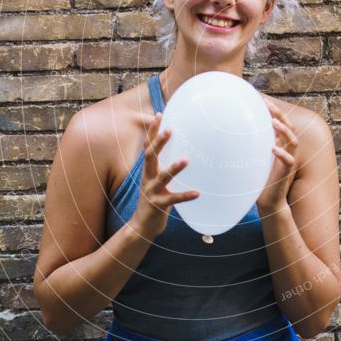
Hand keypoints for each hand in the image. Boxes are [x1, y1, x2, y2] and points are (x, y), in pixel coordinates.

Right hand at [132, 112, 199, 238]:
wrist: (142, 225)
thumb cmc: (154, 199)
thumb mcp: (156, 180)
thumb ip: (163, 166)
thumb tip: (182, 150)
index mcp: (147, 170)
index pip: (148, 146)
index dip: (153, 131)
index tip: (160, 115)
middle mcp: (147, 178)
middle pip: (150, 156)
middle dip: (159, 143)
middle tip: (170, 130)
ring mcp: (151, 192)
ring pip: (162, 177)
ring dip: (174, 168)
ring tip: (186, 160)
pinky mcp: (158, 205)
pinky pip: (173, 199)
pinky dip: (185, 195)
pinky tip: (198, 193)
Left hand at [256, 101, 298, 216]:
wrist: (269, 201)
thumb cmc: (259, 179)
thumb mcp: (254, 159)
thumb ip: (250, 146)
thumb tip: (232, 133)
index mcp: (280, 144)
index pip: (280, 123)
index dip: (274, 111)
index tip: (262, 99)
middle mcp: (287, 150)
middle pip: (289, 127)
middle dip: (280, 114)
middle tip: (268, 104)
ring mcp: (289, 160)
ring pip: (293, 141)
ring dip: (284, 131)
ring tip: (273, 122)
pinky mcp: (287, 172)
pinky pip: (289, 160)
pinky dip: (282, 153)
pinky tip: (272, 148)